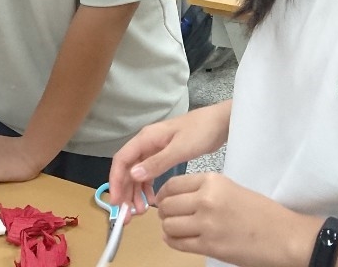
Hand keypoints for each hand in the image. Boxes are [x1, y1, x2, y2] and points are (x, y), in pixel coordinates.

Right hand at [107, 103, 229, 215]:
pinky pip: (150, 173)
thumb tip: (133, 175)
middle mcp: (146, 143)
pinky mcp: (164, 155)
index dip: (116, 181)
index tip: (116, 202)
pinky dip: (148, 187)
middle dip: (125, 191)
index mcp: (146, 138)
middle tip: (127, 214)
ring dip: (136, 192)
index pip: (122, 160)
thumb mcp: (179, 149)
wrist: (221, 122)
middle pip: (128, 169)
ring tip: (141, 211)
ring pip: (138, 173)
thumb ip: (157, 162)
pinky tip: (152, 200)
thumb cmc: (200, 132)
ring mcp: (155, 149)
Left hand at [156, 173, 314, 265]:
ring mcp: (206, 224)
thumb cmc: (261, 212)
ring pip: (169, 225)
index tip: (164, 199)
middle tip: (170, 216)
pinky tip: (179, 239)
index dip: (164, 194)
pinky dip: (173, 241)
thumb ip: (203, 190)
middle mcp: (206, 200)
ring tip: (178, 228)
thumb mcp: (231, 188)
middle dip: (165, 212)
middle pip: (167, 205)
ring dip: (169, 228)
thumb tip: (174, 197)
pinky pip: (177, 243)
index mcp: (212, 181)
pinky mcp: (209, 246)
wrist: (284, 236)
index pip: (172, 184)